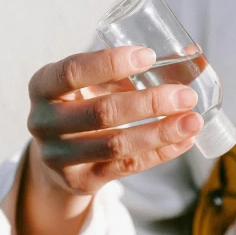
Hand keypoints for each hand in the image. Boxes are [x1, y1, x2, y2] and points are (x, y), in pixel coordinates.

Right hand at [26, 46, 203, 195]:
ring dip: (160, 132)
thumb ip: (126, 69)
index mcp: (42, 86)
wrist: (56, 157)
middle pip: (101, 112)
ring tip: (193, 121)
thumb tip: (190, 53)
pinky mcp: (80, 181)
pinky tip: (184, 141)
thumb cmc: (81, 105)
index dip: (110, 63)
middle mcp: (43, 122)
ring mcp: (59, 156)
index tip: (149, 56)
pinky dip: (159, 153)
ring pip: (116, 145)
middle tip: (186, 95)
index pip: (72, 71)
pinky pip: (125, 167)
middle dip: (150, 103)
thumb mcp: (89, 83)